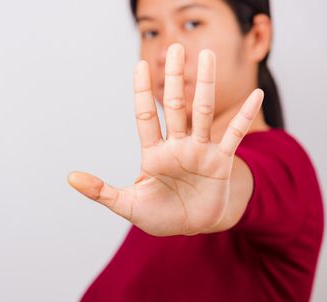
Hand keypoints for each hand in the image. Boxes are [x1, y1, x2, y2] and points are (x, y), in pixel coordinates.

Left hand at [67, 43, 263, 236]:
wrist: (192, 228)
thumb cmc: (159, 216)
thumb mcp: (127, 205)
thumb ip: (101, 191)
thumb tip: (70, 177)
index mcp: (153, 154)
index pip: (145, 116)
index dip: (142, 91)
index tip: (139, 64)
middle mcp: (177, 146)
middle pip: (174, 106)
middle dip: (173, 78)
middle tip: (175, 48)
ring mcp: (200, 151)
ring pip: (203, 112)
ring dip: (205, 85)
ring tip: (207, 55)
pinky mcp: (221, 162)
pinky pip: (235, 135)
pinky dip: (245, 116)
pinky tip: (255, 94)